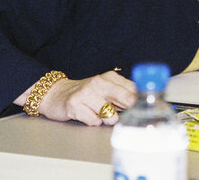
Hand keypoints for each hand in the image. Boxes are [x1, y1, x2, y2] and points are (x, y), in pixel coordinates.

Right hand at [17, 71, 136, 124]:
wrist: (57, 94)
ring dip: (107, 119)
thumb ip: (124, 94)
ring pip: (110, 115)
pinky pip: (94, 121)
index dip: (138, 103)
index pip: (133, 90)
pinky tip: (87, 115)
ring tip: (99, 114)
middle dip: (127, 110)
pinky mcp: (75, 104)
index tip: (138, 108)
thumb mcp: (107, 89)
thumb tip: (142, 103)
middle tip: (120, 113)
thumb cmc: (86, 94)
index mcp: (110, 77)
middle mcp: (98, 82)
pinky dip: (93, 122)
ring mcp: (86, 92)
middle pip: (126, 99)